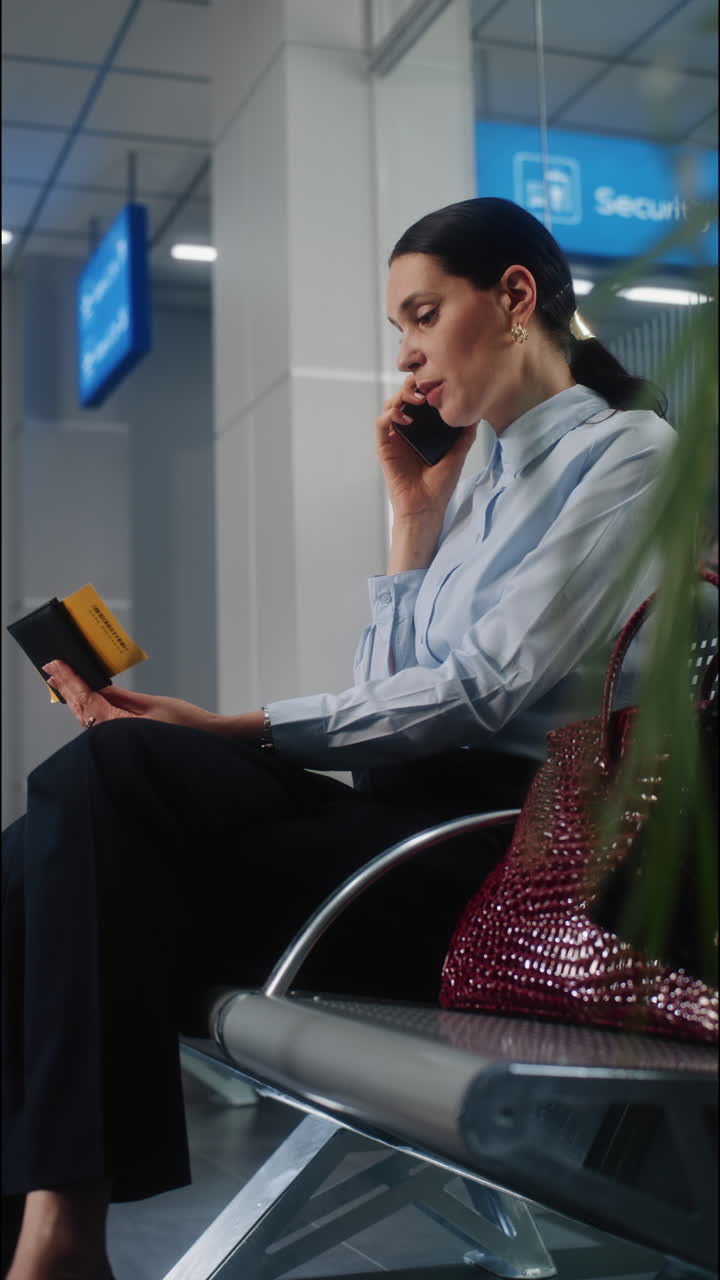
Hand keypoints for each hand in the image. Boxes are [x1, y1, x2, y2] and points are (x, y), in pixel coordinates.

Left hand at [43, 660, 223, 734]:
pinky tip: (82, 697)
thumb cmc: (185, 727)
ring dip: (73, 697)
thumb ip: (121, 697)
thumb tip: (98, 685)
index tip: (55, 664)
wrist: (206, 744)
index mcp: (117, 726)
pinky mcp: (122, 741)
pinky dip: (86, 707)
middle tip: (50, 667)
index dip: (69, 679)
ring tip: (59, 679)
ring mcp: (116, 741)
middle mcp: (112, 737)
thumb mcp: (152, 705)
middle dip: (66, 687)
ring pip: (87, 716)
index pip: (86, 697)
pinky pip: (98, 722)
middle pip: (81, 707)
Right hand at [376, 373, 476, 522]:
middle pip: (402, 397)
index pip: (419, 400)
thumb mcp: (458, 455)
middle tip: (424, 388)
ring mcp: (394, 438)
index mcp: (422, 430)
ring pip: (390, 406)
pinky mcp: (384, 448)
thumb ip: (465, 435)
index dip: (424, 387)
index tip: (438, 383)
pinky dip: (390, 415)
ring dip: (400, 397)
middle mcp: (407, 431)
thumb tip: (476, 414)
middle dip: (411, 386)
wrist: (426, 507)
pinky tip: (406, 419)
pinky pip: (381, 424)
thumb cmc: (439, 486)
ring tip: (417, 401)